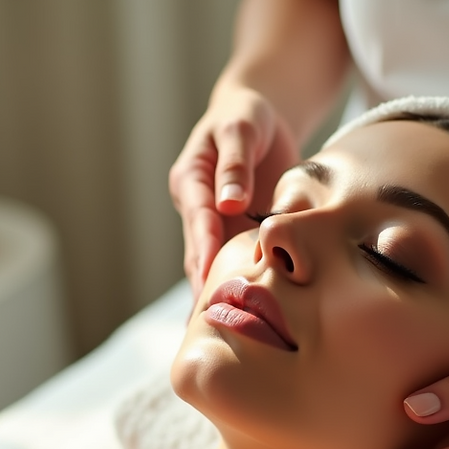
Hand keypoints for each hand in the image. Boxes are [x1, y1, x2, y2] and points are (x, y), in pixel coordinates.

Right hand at [169, 85, 299, 301]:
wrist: (258, 118)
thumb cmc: (247, 116)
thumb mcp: (241, 127)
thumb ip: (236, 163)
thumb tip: (231, 202)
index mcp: (190, 180)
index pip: (198, 217)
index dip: (204, 244)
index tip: (209, 273)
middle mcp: (197, 208)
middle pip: (198, 251)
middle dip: (203, 284)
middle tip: (208, 320)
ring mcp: (215, 224)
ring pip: (211, 264)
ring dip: (214, 293)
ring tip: (217, 332)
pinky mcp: (234, 233)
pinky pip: (233, 263)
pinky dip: (235, 286)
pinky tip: (239, 320)